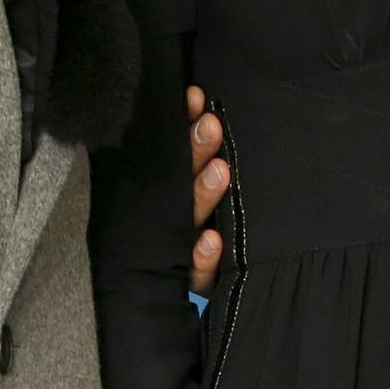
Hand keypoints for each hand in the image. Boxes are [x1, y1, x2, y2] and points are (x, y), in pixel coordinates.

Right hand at [183, 89, 230, 296]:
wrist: (169, 292)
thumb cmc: (205, 221)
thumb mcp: (197, 178)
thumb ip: (199, 144)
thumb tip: (205, 97)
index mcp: (173, 194)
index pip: (174, 154)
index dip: (184, 124)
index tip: (195, 96)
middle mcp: (177, 216)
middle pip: (182, 182)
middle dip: (195, 151)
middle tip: (210, 126)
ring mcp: (185, 247)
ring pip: (193, 218)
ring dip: (204, 193)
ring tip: (220, 170)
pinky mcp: (198, 279)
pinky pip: (200, 270)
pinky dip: (205, 256)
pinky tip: (214, 239)